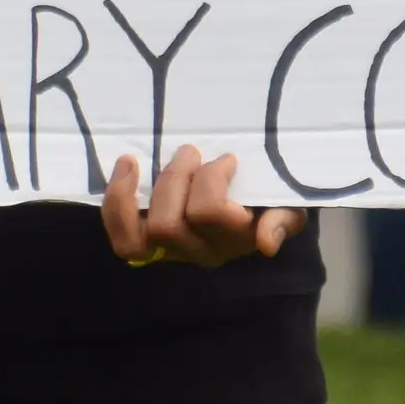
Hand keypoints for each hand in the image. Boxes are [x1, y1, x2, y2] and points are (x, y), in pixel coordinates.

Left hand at [100, 146, 306, 268]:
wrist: (252, 208)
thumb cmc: (269, 199)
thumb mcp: (288, 205)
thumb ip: (283, 220)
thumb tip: (267, 243)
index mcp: (233, 240)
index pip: (210, 215)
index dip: (211, 180)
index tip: (226, 158)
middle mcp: (199, 251)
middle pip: (168, 225)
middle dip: (173, 180)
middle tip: (189, 152)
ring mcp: (169, 251)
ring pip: (136, 240)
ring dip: (131, 195)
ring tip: (135, 161)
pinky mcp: (146, 243)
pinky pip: (122, 239)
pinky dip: (116, 204)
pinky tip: (125, 168)